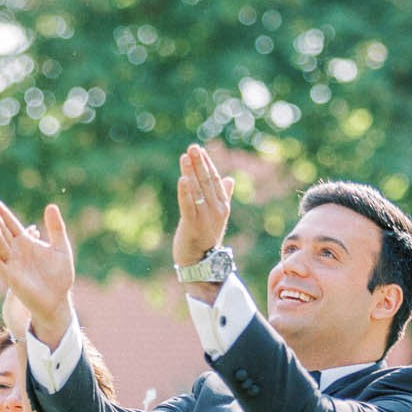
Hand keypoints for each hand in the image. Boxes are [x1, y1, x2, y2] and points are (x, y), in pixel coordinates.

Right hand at [0, 199, 75, 344]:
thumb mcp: (61, 248)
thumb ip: (56, 228)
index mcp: (26, 242)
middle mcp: (16, 251)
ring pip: (0, 246)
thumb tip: (51, 206)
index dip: (3, 213)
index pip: (12, 224)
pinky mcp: (11, 278)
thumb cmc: (60, 275)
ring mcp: (12, 264)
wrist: (58, 299)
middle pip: (3, 233)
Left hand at [174, 143, 235, 268]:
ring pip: (197, 191)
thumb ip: (223, 196)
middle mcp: (216, 210)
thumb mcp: (216, 216)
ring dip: (190, 172)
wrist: (200, 264)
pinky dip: (185, 192)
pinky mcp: (193, 226)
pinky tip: (182, 179)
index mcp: (222, 206)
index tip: (199, 150)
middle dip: (199, 163)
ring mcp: (205, 218)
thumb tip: (229, 178)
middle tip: (192, 147)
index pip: (214, 180)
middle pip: (206, 182)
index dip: (206, 164)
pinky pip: (188, 206)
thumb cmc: (205, 238)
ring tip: (185, 156)